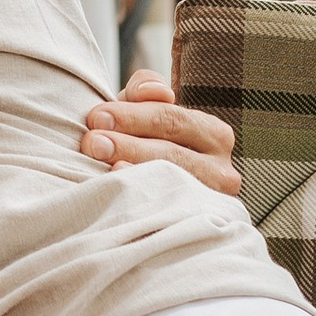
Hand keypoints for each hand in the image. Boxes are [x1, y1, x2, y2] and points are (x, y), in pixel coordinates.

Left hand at [81, 68, 241, 198]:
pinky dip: (144, 203)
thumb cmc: (148, 139)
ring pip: (172, 184)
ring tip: (103, 164)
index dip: (132, 116)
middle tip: (92, 142)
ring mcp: (213, 204)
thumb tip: (156, 92)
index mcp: (215, 134)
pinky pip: (170, 214)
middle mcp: (223, 171)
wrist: (157, 188)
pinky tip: (122, 195)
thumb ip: (147, 89)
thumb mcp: (146, 109)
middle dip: (128, 144)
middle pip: (172, 154)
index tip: (96, 117)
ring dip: (133, 173)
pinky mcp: (199, 226)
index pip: (172, 119)